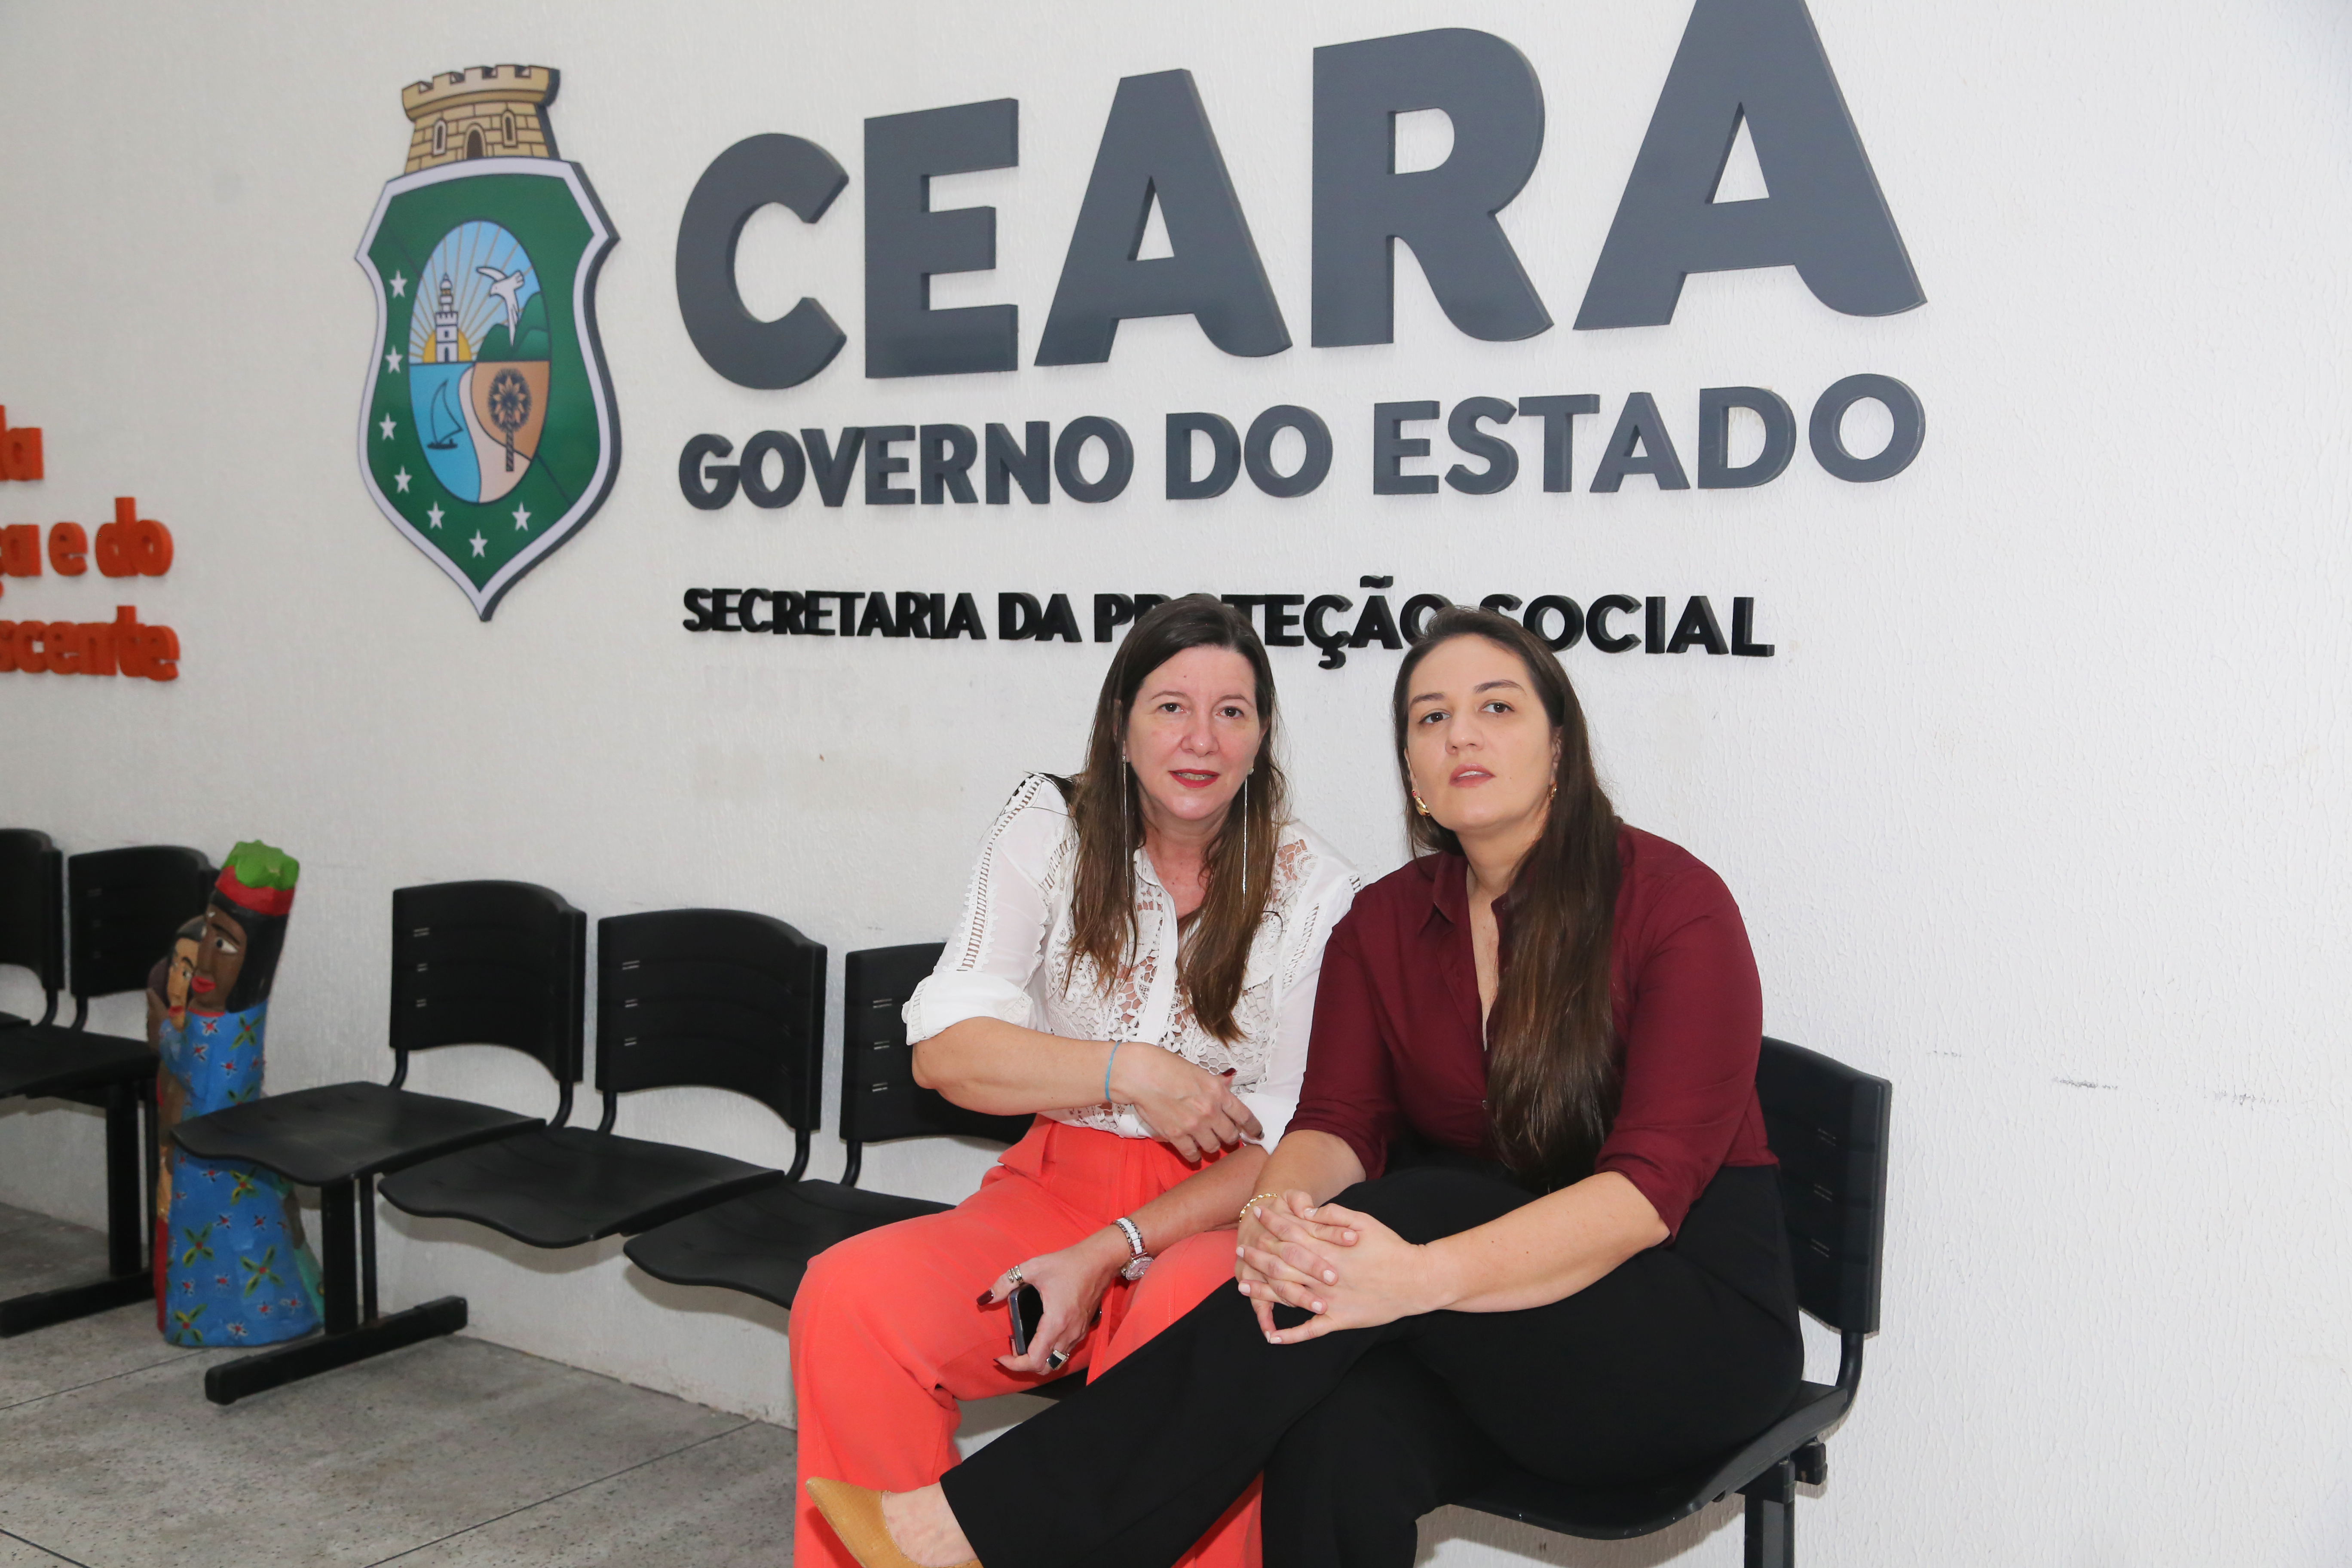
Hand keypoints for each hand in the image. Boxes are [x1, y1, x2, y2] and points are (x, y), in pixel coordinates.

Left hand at [979, 1229, 1126, 1375]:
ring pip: (1056, 1361)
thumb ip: (1006, 1282)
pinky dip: (1049, 1351)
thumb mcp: (1033, 1268)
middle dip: (1024, 1364)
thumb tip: (985, 1298)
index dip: (1014, 1365)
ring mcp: (1078, 1333)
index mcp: (1055, 1323)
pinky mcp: (1083, 1329)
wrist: (1099, 1260)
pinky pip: (1064, 1351)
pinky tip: (1040, 1332)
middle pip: (1045, 1367)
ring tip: (1022, 1340)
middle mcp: (1068, 1334)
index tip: (1001, 1356)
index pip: (1034, 1361)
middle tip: (1011, 1346)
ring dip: (1038, 1358)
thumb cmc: (1068, 1263)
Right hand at [1110, 1045, 1262, 1162]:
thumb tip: (1229, 1084)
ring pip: (1213, 1147)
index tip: (1257, 1134)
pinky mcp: (1176, 1136)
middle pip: (1231, 1136)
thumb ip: (1215, 1083)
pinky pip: (1192, 1154)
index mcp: (1218, 1092)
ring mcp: (1193, 1125)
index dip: (1254, 1128)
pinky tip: (1192, 1152)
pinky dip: (1194, 1155)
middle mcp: (1210, 1110)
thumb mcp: (1198, 1071)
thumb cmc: (1166, 1066)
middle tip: (1225, 1136)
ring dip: (1212, 1145)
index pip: (1245, 1116)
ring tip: (1206, 1141)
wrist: (1140, 1074)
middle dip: (1230, 1137)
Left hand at [1243, 1201, 1443, 1342]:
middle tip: (1240, 1250)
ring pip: (1288, 1296)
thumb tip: (1304, 1212)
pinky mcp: (1339, 1320)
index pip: (1290, 1232)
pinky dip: (1290, 1336)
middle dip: (1258, 1255)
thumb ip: (1332, 1215)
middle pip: (1281, 1263)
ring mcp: (1329, 1300)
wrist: (1416, 1280)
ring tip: (1243, 1287)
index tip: (1256, 1215)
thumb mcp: (1363, 1220)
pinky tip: (1271, 1337)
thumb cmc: (1390, 1247)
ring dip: (1263, 1292)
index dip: (1271, 1222)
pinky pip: (1310, 1331)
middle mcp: (1323, 1274)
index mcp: (1328, 1248)